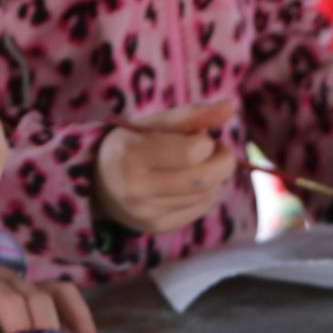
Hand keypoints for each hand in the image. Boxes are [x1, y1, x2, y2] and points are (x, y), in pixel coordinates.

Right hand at [94, 100, 237, 234]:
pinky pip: (199, 209)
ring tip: (200, 164)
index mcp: (131, 153)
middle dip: (222, 161)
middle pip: (203, 178)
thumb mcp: (153, 123)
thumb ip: (192, 114)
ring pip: (205, 194)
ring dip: (214, 176)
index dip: (206, 142)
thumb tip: (232, 105)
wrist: (100, 182)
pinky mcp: (157, 227)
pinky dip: (204, 193)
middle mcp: (136, 188)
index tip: (201, 135)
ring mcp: (146, 212)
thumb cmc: (132, 144)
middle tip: (218, 149)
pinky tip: (191, 183)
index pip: (190, 152)